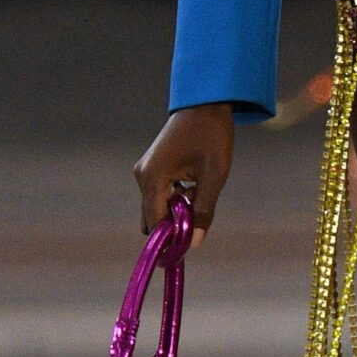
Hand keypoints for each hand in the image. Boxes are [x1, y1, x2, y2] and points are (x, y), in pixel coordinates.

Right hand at [134, 104, 234, 248]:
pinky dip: (174, 201)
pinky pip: (158, 195)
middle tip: (197, 223)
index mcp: (153, 178)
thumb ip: (204, 210)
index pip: (155, 224)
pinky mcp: (151, 168)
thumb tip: (194, 243)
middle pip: (151, 219)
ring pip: (155, 208)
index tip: (185, 252)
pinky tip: (194, 189)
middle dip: (172, 228)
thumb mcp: (214, 175)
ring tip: (199, 198)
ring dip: (175, 213)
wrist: (205, 103)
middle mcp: (142, 177)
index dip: (168, 242)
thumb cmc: (212, 135)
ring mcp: (145, 172)